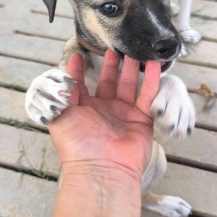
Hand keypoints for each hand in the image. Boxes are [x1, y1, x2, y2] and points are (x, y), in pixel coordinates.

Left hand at [49, 50, 160, 181]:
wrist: (102, 170)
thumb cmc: (78, 144)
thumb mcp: (62, 115)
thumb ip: (64, 93)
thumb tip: (64, 73)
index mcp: (83, 110)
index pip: (81, 86)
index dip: (79, 70)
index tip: (79, 54)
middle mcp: (104, 110)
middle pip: (108, 82)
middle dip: (111, 65)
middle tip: (115, 47)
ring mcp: (123, 114)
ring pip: (129, 85)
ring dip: (132, 68)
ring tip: (134, 50)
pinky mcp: (142, 119)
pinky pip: (147, 95)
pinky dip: (151, 79)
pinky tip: (153, 64)